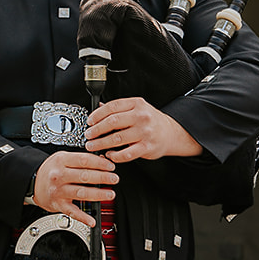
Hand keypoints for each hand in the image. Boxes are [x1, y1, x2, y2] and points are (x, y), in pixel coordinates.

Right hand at [31, 150, 116, 225]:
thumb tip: (102, 161)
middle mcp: (59, 176)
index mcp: (61, 161)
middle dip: (103, 178)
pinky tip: (92, 220)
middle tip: (114, 179)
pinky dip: (83, 217)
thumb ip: (80, 159)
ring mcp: (58, 191)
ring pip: (81, 193)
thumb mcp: (62, 157)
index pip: (84, 160)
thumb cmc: (50, 170)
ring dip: (98, 195)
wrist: (32, 182)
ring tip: (110, 194)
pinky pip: (72, 212)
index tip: (111, 166)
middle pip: (85, 176)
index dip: (100, 163)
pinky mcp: (58, 204)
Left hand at [86, 97, 202, 162]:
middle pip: (112, 122)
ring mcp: (144, 132)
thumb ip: (119, 108)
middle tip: (88, 135)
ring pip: (117, 139)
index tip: (89, 121)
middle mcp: (141, 117)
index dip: (97, 114)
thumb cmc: (151, 121)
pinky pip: (126, 154)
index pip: (112, 106)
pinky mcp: (146, 147)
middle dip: (96, 130)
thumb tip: (98, 108)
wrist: (170, 133)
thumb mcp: (136, 108)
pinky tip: (109, 154)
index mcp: (137, 104)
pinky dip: (114, 155)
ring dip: (101, 143)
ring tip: (93, 146)